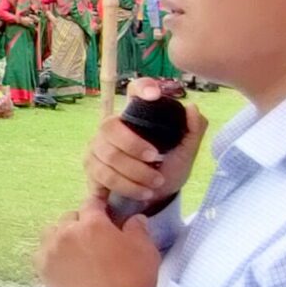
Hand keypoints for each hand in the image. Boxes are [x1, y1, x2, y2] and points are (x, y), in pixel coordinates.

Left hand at [35, 207, 160, 286]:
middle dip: (82, 223)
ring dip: (62, 236)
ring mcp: (52, 251)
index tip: (103, 212)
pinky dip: (51, 254)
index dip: (99, 206)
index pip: (92, 203)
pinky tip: (62, 263)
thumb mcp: (145, 250)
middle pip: (70, 218)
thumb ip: (138, 228)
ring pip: (52, 233)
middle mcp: (68, 232)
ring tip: (75, 250)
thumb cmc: (132, 280)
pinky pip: (42, 253)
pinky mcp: (44, 270)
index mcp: (93, 223)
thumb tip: (134, 218)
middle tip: (94, 239)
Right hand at [86, 78, 208, 210]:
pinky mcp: (91, 168)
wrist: (153, 199)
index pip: (134, 90)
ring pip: (108, 155)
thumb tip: (192, 108)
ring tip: (155, 184)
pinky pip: (103, 176)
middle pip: (110, 126)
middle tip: (155, 159)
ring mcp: (97, 146)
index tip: (155, 95)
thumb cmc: (167, 169)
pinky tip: (142, 192)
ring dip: (135, 173)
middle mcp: (111, 126)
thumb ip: (194, 130)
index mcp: (136, 115)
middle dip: (133, 146)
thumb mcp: (186, 153)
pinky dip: (127, 186)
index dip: (142, 87)